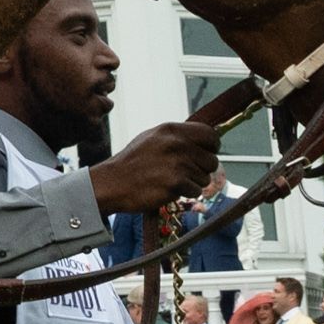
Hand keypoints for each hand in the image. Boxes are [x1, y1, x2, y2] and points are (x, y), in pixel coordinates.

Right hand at [90, 116, 224, 218]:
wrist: (112, 183)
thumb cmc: (132, 163)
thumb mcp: (153, 138)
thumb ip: (178, 137)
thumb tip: (204, 140)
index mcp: (172, 130)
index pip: (210, 134)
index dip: (212, 146)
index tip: (206, 154)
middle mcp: (177, 144)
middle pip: (211, 160)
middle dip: (202, 170)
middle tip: (184, 173)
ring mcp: (177, 164)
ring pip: (205, 178)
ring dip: (192, 183)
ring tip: (171, 180)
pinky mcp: (176, 183)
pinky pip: (196, 191)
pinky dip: (185, 193)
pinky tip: (167, 189)